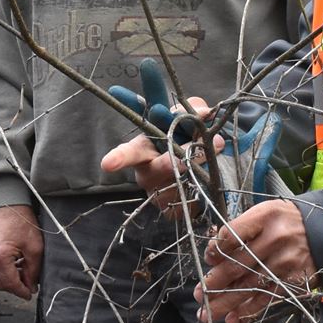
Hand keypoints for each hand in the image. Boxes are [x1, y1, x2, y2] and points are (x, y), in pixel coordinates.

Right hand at [0, 203, 43, 299]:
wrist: (6, 202)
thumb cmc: (20, 219)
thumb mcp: (34, 247)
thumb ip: (33, 270)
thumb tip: (31, 285)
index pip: (10, 283)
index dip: (22, 291)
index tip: (30, 294)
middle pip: (0, 284)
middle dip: (15, 287)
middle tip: (29, 286)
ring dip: (10, 280)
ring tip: (24, 274)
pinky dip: (4, 271)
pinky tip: (16, 266)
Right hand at [98, 91, 217, 220]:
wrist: (200, 170)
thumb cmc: (182, 139)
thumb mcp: (184, 119)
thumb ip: (190, 111)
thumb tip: (203, 113)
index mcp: (142, 150)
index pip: (128, 153)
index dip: (118, 158)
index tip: (108, 164)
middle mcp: (145, 174)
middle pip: (164, 167)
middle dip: (184, 156)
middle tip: (211, 143)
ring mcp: (158, 195)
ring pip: (186, 180)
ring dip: (205, 164)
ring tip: (215, 152)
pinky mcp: (173, 211)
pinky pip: (195, 197)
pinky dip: (208, 183)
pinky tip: (207, 176)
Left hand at [196, 199, 313, 322]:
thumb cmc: (287, 222)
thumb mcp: (265, 213)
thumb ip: (240, 231)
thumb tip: (214, 257)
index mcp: (264, 217)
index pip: (231, 236)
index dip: (215, 251)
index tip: (208, 261)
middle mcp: (275, 239)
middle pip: (236, 265)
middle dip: (213, 283)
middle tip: (199, 295)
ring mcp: (286, 262)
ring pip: (248, 286)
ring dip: (225, 302)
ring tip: (207, 313)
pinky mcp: (295, 280)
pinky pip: (266, 298)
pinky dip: (248, 310)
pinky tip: (232, 318)